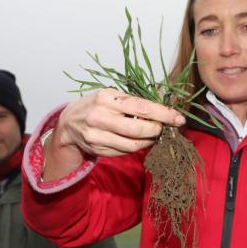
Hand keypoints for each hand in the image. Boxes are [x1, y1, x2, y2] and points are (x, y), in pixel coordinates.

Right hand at [44, 89, 185, 180]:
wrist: (68, 123)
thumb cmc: (95, 105)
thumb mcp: (112, 95)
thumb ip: (135, 101)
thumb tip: (165, 105)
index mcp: (106, 98)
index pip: (141, 107)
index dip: (163, 114)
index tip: (178, 118)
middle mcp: (99, 117)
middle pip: (138, 129)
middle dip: (156, 130)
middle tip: (162, 128)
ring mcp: (97, 136)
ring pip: (133, 145)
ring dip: (149, 141)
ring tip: (153, 134)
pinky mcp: (98, 150)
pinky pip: (124, 152)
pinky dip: (137, 147)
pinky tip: (139, 140)